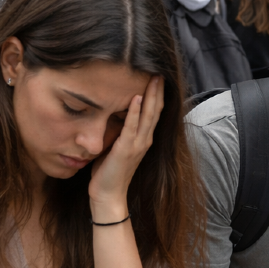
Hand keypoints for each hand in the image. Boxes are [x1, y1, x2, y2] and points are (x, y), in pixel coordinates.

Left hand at [88, 76, 162, 210]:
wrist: (108, 195)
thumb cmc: (110, 172)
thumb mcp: (117, 147)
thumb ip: (120, 132)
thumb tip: (113, 115)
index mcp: (144, 139)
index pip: (154, 113)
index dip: (157, 96)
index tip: (157, 79)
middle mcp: (145, 140)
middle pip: (156, 110)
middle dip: (158, 91)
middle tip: (159, 73)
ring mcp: (137, 144)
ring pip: (148, 115)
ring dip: (151, 95)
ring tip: (154, 79)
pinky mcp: (126, 148)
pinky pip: (132, 126)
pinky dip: (136, 111)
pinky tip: (137, 97)